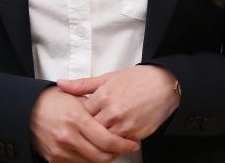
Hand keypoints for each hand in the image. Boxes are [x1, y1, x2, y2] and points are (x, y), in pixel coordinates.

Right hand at [30, 86, 139, 162]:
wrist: (27, 110)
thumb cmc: (52, 101)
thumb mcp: (75, 97)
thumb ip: (95, 108)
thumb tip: (116, 117)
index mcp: (77, 118)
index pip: (107, 140)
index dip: (123, 144)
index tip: (132, 143)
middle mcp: (69, 136)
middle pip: (102, 155)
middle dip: (117, 153)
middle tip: (124, 148)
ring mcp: (61, 149)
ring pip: (91, 162)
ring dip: (103, 157)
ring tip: (110, 148)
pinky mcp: (55, 158)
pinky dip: (88, 159)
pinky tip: (93, 150)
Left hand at [57, 66, 179, 140]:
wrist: (163, 85)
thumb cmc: (136, 79)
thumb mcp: (107, 77)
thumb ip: (82, 84)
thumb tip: (60, 84)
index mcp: (103, 96)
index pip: (81, 115)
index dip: (79, 118)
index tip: (79, 119)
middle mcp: (112, 112)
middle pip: (91, 130)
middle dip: (88, 132)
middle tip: (85, 132)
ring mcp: (124, 125)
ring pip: (103, 141)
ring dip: (100, 141)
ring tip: (98, 138)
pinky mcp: (135, 134)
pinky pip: (119, 146)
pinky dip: (114, 146)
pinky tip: (113, 141)